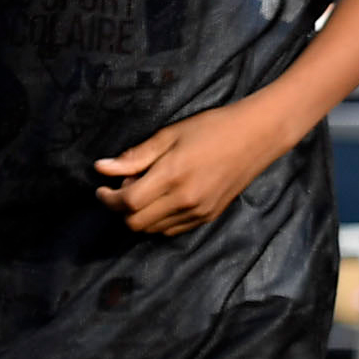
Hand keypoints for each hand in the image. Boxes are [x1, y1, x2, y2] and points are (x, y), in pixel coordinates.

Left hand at [94, 99, 301, 235]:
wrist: (257, 136)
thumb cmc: (212, 128)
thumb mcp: (169, 135)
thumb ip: (135, 156)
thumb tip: (101, 168)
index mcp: (172, 176)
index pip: (126, 202)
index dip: (107, 199)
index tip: (102, 188)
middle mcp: (185, 199)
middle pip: (136, 222)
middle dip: (120, 210)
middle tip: (123, 189)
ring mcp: (198, 211)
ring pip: (153, 229)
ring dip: (139, 216)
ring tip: (145, 192)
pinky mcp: (208, 216)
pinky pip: (172, 229)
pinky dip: (158, 220)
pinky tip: (162, 201)